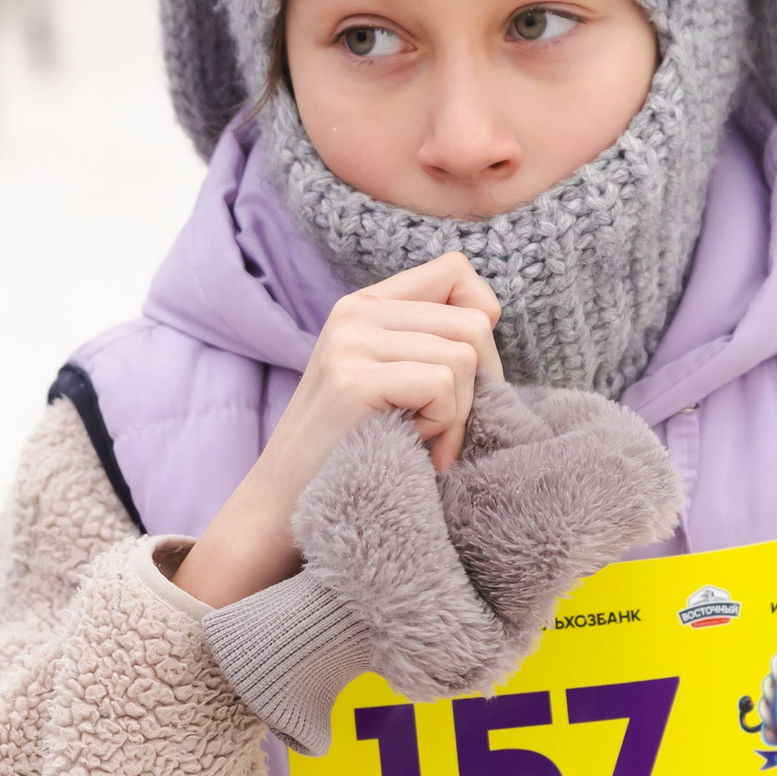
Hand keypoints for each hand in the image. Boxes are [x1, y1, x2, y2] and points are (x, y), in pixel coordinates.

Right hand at [175, 252, 500, 607]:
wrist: (285, 505)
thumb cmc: (357, 448)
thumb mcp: (390, 377)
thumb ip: (428, 340)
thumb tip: (491, 319)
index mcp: (366, 304)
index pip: (456, 271)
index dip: (481, 318)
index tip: (466, 375)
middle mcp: (355, 311)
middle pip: (473, 323)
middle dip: (479, 384)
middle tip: (443, 428)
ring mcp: (351, 342)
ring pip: (464, 357)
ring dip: (458, 413)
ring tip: (423, 440)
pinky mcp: (353, 380)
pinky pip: (443, 386)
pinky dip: (444, 428)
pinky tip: (417, 449)